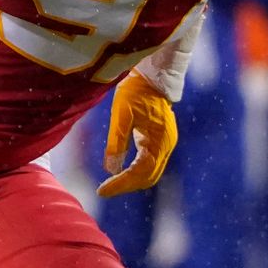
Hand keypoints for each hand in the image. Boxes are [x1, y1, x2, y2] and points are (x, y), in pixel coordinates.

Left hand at [97, 71, 177, 197]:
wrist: (153, 76)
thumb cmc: (136, 91)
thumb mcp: (121, 114)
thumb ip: (117, 142)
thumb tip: (111, 170)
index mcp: (159, 141)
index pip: (140, 172)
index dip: (121, 184)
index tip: (101, 191)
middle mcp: (166, 146)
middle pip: (147, 177)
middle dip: (126, 186)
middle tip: (103, 190)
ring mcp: (166, 144)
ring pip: (150, 173)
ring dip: (131, 181)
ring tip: (110, 184)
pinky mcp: (161, 141)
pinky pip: (150, 163)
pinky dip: (136, 172)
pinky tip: (121, 172)